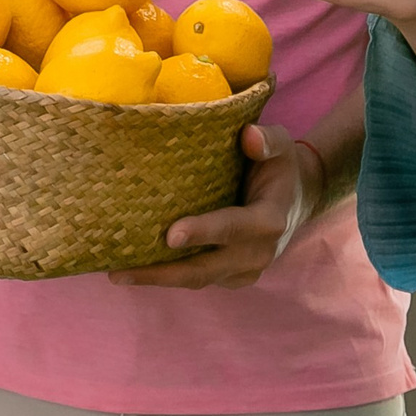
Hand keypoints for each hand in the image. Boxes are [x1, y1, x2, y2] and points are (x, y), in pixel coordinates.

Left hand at [112, 124, 316, 288]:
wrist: (299, 197)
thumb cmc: (280, 165)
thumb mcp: (281, 144)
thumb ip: (268, 141)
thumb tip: (248, 136)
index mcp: (269, 221)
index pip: (233, 228)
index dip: (204, 232)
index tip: (171, 235)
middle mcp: (257, 253)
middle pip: (205, 269)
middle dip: (162, 272)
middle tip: (119, 271)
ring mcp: (244, 270)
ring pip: (198, 278)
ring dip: (158, 278)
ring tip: (116, 273)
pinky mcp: (232, 276)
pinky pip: (199, 278)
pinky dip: (169, 275)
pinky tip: (136, 268)